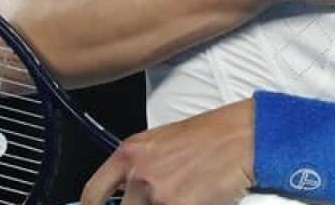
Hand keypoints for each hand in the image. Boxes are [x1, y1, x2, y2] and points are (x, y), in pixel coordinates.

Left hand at [81, 100, 254, 204]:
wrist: (242, 137)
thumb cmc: (211, 137)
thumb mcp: (162, 144)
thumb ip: (139, 168)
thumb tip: (127, 194)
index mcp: (129, 153)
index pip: (92, 194)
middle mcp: (137, 172)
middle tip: (162, 200)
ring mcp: (156, 192)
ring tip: (184, 195)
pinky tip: (196, 200)